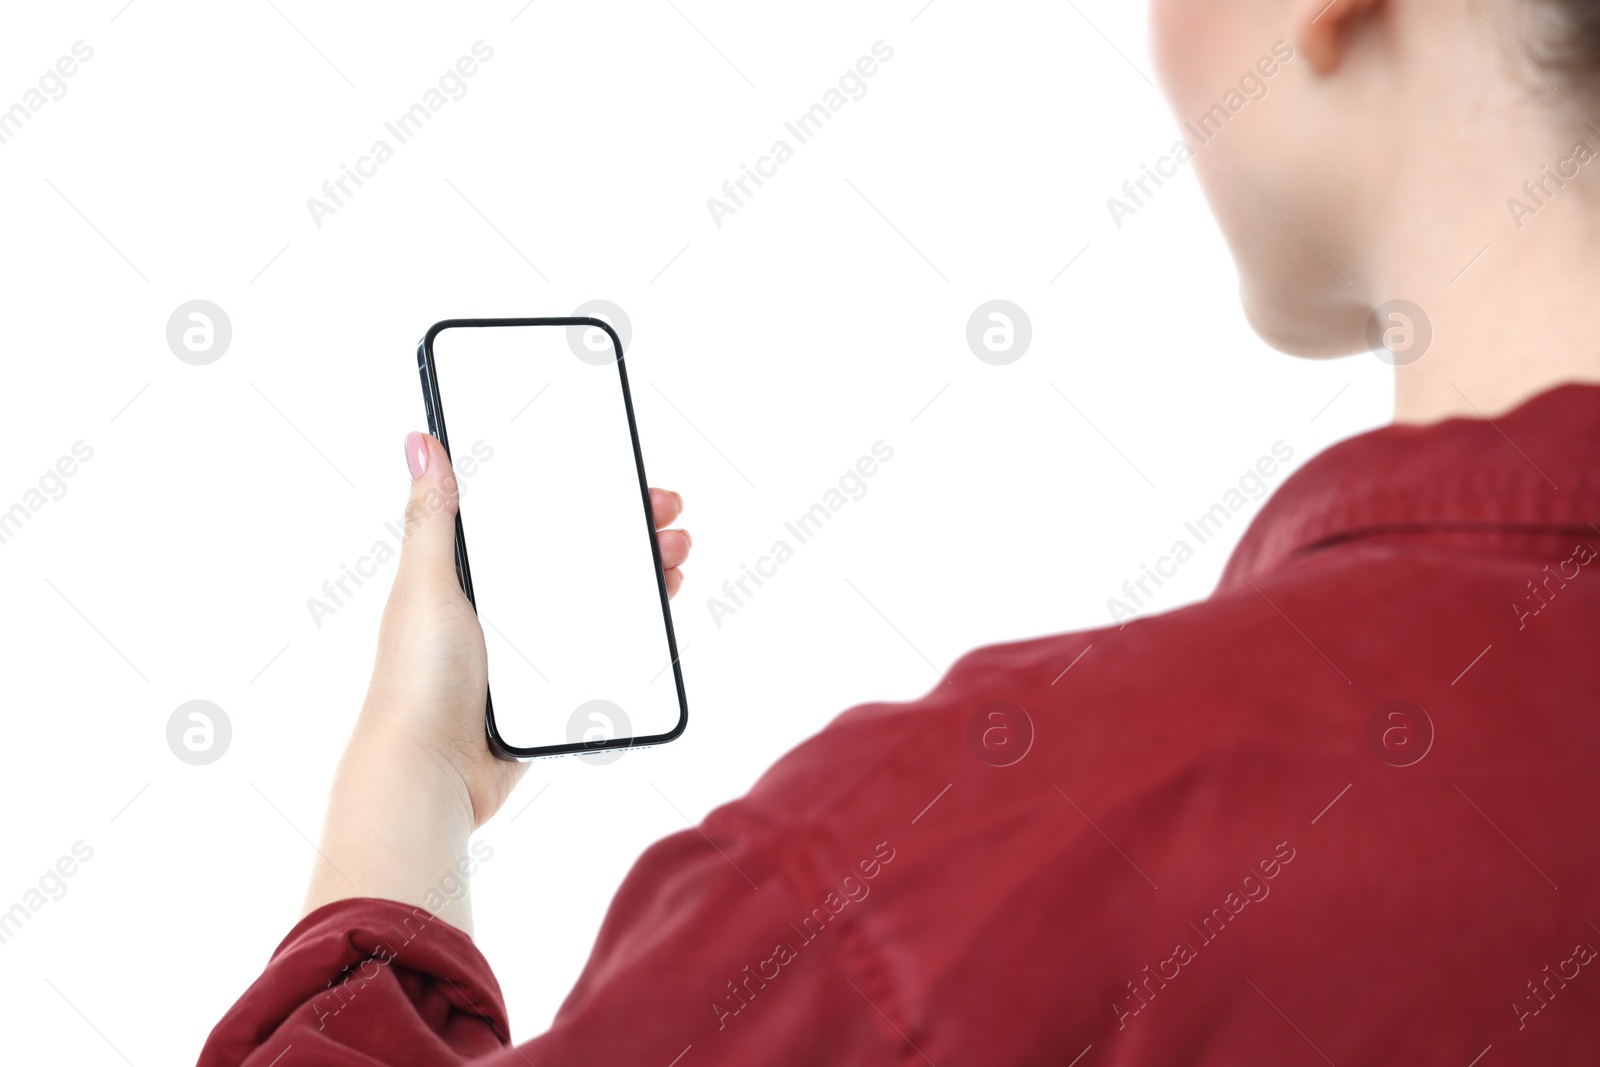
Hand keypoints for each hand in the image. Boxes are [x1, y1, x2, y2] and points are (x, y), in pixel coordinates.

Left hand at [362, 431, 692, 827]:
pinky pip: (605, 644)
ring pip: (600, 594)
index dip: (581, 489)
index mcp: (470, 572)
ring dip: (642, 571)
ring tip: (675, 555)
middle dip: (626, 527)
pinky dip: (637, 621)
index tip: (623, 473)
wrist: (433, 774)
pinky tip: (661, 605)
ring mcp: (531, 645)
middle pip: (578, 551)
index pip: (536, 513)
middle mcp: (503, 603)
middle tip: (667, 513)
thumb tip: (420, 440)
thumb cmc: (416, 680)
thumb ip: (433, 516)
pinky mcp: (552, 685)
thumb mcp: (427, 586)